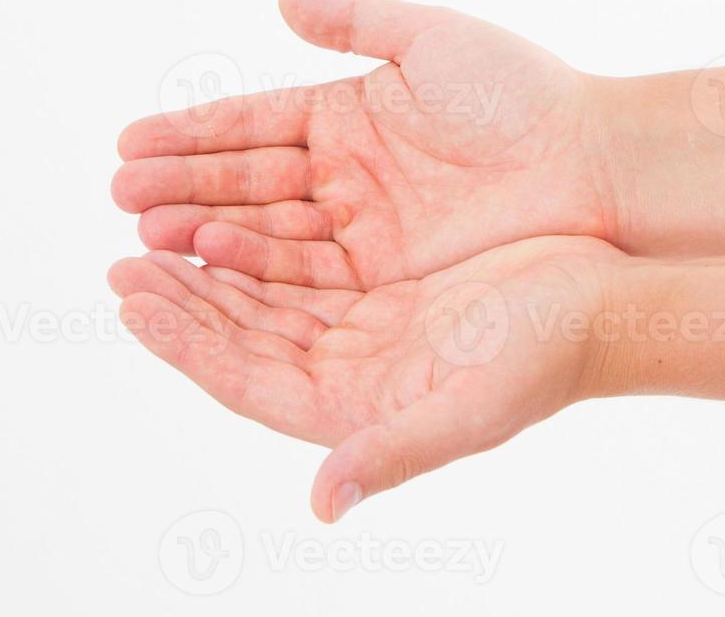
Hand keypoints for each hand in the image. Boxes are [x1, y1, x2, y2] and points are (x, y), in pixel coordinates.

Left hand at [108, 236, 625, 519]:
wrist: (603, 304)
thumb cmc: (547, 358)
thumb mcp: (472, 409)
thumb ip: (394, 454)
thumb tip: (323, 503)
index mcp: (357, 411)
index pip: (248, 378)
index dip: (187, 343)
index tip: (133, 301)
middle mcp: (351, 375)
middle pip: (244, 339)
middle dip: (182, 303)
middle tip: (121, 262)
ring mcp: (365, 331)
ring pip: (267, 301)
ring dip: (212, 272)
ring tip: (154, 237)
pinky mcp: (385, 291)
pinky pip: (305, 268)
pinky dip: (262, 247)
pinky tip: (228, 221)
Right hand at [112, 0, 619, 288]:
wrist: (592, 165)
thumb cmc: (522, 94)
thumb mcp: (434, 40)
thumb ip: (356, 20)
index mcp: (348, 111)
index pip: (251, 123)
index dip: (192, 133)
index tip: (129, 141)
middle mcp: (345, 173)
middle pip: (247, 181)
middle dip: (181, 186)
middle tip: (119, 194)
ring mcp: (362, 226)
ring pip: (266, 230)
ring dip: (205, 230)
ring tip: (146, 230)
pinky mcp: (384, 273)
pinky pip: (307, 272)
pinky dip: (255, 268)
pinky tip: (205, 262)